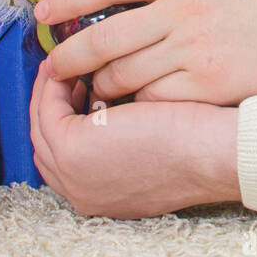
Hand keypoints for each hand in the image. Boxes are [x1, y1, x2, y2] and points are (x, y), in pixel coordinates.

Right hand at [29, 57, 239, 217]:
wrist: (213, 152)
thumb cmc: (201, 145)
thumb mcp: (153, 144)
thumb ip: (127, 134)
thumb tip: (113, 103)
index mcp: (102, 194)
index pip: (66, 158)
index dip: (68, 118)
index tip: (76, 86)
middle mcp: (82, 191)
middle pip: (47, 144)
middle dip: (51, 104)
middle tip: (63, 69)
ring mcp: (73, 174)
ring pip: (42, 126)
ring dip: (50, 91)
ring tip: (66, 62)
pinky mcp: (72, 149)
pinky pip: (47, 110)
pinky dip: (54, 84)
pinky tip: (70, 63)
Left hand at [35, 0, 256, 105]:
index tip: (46, 11)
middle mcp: (183, 11)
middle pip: (103, 35)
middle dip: (68, 55)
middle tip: (55, 65)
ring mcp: (195, 50)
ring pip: (123, 73)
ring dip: (101, 84)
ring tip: (95, 89)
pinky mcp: (210, 84)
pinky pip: (155, 97)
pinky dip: (138, 102)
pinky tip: (134, 105)